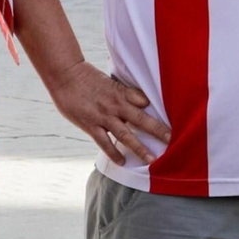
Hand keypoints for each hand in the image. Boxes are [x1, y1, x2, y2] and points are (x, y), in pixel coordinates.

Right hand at [49, 60, 169, 166]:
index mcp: (121, 92)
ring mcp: (103, 116)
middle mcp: (115, 105)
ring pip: (125, 135)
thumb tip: (140, 100)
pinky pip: (105, 142)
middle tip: (171, 140)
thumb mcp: (109, 81)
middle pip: (141, 119)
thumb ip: (123, 92)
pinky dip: (114, 153)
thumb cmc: (86, 77)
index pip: (144, 101)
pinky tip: (122, 162)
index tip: (173, 119)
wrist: (65, 75)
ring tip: (151, 160)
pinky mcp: (90, 125)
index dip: (158, 110)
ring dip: (139, 147)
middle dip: (157, 130)